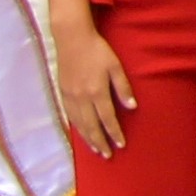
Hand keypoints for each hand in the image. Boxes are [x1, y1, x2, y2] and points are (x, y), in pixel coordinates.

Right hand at [50, 18, 130, 158]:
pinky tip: (81, 133)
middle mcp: (81, 98)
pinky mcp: (62, 93)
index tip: (121, 145)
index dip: (114, 133)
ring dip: (87, 139)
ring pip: (79, 124)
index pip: (107, 119)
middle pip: (91, 126)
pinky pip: (69, 116)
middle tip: (107, 155)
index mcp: (96, 92)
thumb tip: (133, 107)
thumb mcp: (116, 67)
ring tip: (95, 150)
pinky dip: (76, 127)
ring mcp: (69, 96)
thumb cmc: (98, 51)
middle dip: (100, 142)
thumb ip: (123, 88)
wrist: (72, 40)